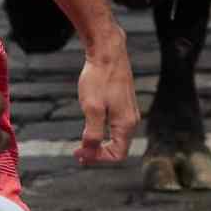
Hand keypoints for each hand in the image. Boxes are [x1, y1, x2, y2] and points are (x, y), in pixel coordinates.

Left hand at [74, 35, 138, 164]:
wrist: (107, 52)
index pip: (117, 155)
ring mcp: (129, 111)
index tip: (79, 153)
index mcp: (126, 124)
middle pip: (118, 147)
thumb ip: (93, 133)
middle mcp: (132, 119)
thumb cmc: (100, 78)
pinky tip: (90, 124)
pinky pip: (115, 125)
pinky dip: (103, 130)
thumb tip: (89, 151)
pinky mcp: (123, 103)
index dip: (97, 158)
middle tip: (78, 151)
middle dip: (98, 152)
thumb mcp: (92, 108)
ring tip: (82, 141)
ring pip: (116, 137)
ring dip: (99, 141)